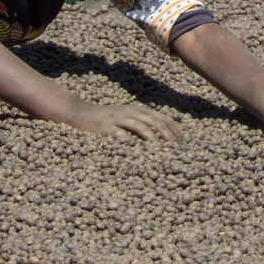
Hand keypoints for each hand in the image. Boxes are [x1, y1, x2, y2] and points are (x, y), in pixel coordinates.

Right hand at [69, 101, 183, 142]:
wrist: (81, 113)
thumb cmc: (107, 120)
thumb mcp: (127, 119)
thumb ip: (141, 125)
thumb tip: (161, 140)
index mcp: (138, 110)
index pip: (162, 117)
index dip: (173, 129)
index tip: (182, 142)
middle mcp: (131, 112)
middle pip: (154, 121)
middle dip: (168, 134)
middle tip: (176, 149)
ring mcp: (118, 118)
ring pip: (140, 126)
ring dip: (152, 138)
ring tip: (161, 151)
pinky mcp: (105, 126)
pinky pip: (119, 134)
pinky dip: (128, 142)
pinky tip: (134, 152)